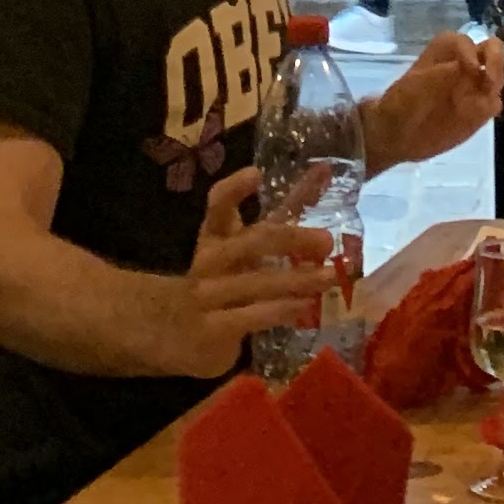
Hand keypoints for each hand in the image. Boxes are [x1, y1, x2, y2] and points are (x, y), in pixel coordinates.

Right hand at [168, 169, 326, 375]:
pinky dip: (282, 311)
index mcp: (213, 234)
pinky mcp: (214, 329)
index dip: (234, 189)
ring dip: (298, 280)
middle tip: (327, 240)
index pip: (217, 204)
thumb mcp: (237, 246)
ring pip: (258, 283)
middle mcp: (210, 260)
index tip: (255, 174)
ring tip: (330, 277)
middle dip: (292, 239)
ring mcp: (209, 295)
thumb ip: (278, 217)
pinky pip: (253, 316)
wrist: (173, 329)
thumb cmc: (218, 277)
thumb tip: (322, 174)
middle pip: (252, 242)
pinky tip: (306, 307)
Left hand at [358, 31, 503, 164]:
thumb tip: (472, 69)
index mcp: (445, 52)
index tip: (469, 70)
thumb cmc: (402, 103)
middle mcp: (463, 65)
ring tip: (484, 101)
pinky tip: (480, 116)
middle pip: (491, 50)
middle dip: (496, 61)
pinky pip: (493, 103)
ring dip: (496, 84)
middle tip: (490, 83)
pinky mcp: (477, 111)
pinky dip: (491, 105)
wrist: (397, 134)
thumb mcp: (417, 86)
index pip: (466, 42)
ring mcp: (472, 88)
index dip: (469, 52)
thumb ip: (443, 76)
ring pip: (496, 76)